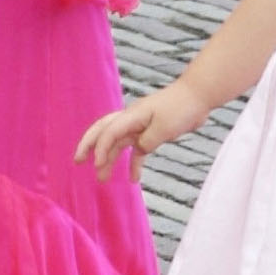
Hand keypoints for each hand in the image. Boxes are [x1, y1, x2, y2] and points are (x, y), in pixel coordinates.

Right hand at [76, 77, 207, 175]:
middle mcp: (131, 119)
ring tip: (101, 178)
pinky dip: (133, 162)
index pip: (109, 132)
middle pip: (103, 132)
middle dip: (88, 146)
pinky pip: (137, 149)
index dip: (100, 149)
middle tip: (78, 162)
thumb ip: (148, 141)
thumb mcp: (164, 128)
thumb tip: (138, 150)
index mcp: (131, 116)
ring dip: (109, 159)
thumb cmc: (181, 108)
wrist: (197, 95)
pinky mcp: (150, 131)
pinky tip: (133, 179)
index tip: (96, 165)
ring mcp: (140, 125)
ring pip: (118, 143)